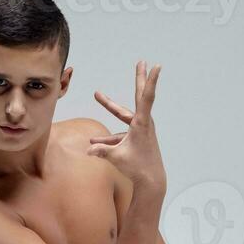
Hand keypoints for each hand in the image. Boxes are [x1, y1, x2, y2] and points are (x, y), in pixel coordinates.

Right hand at [88, 60, 165, 191]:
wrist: (150, 181)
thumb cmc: (136, 167)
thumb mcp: (116, 158)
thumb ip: (102, 151)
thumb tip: (88, 150)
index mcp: (141, 123)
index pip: (146, 97)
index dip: (150, 80)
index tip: (156, 66)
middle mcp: (143, 123)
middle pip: (140, 96)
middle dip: (139, 78)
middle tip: (141, 62)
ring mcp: (141, 129)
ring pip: (124, 114)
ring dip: (111, 107)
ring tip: (97, 95)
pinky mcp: (137, 137)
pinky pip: (121, 133)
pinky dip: (109, 137)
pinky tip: (94, 141)